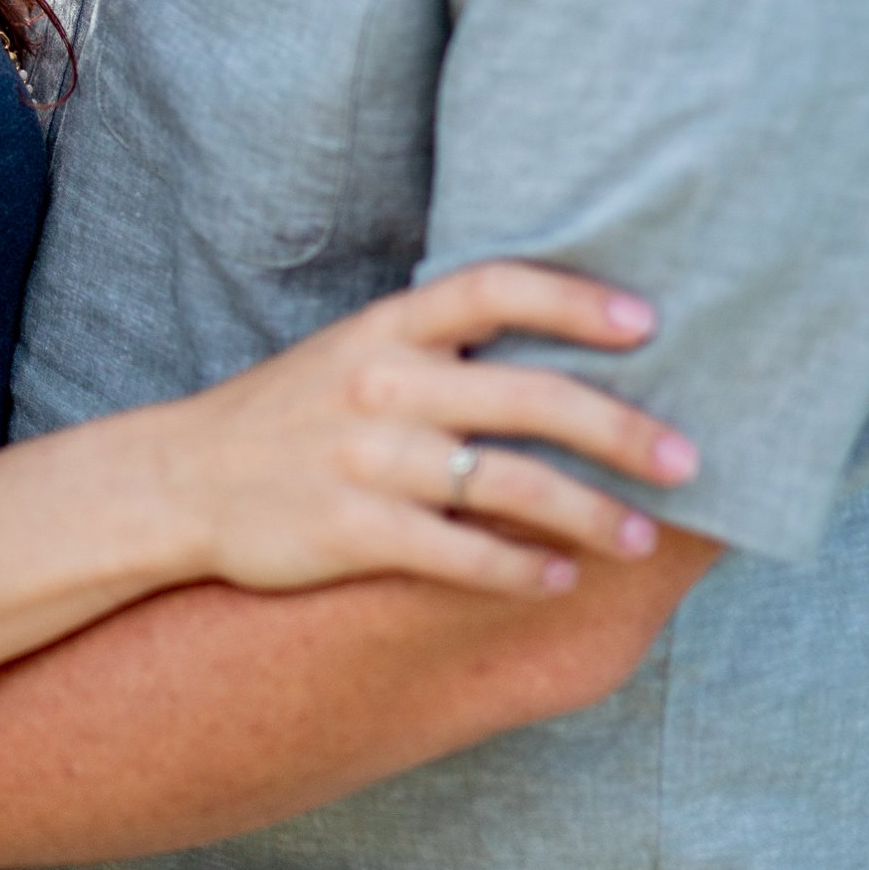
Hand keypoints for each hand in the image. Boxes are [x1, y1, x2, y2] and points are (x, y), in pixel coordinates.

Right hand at [173, 264, 694, 597]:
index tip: (650, 324)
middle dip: (622, 429)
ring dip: (591, 515)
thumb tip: (556, 348)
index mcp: (386, 328)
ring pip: (510, 484)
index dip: (577, 300)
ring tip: (644, 541)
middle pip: (530, 397)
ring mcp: (367, 460)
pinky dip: (522, 569)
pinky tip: (562, 581)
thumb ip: (436, 345)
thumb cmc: (286, 415)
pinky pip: (461, 554)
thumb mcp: (351, 353)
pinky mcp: (353, 531)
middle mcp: (383, 385)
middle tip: (689, 460)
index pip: (496, 288)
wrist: (179, 481)